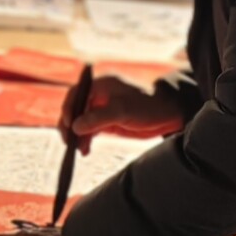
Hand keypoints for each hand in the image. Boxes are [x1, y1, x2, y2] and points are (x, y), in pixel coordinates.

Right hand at [62, 75, 185, 152]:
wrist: (168, 114)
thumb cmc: (147, 105)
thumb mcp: (122, 111)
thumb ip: (98, 118)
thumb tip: (75, 126)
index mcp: (101, 85)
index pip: (76, 94)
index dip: (68, 109)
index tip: (67, 125)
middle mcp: (99, 95)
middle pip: (75, 109)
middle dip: (70, 126)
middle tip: (68, 141)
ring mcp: (102, 109)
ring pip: (82, 122)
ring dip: (78, 136)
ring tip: (79, 150)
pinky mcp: (108, 122)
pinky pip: (90, 130)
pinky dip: (86, 140)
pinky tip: (85, 150)